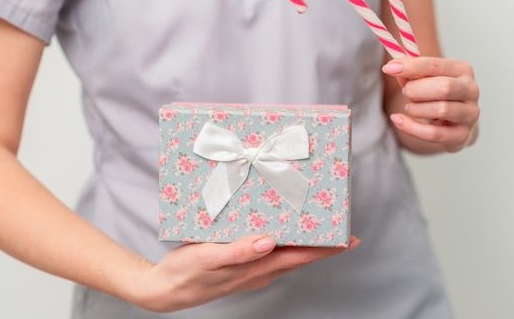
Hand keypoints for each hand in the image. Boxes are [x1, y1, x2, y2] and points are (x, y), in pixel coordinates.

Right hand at [128, 234, 359, 311]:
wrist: (165, 289)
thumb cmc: (186, 273)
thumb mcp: (208, 259)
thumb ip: (239, 252)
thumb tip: (269, 242)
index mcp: (257, 268)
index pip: (300, 257)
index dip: (325, 248)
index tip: (348, 238)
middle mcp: (260, 270)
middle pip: (298, 255)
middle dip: (321, 242)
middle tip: (340, 224)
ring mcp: (251, 269)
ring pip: (286, 253)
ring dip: (304, 240)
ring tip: (317, 222)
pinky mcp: (240, 263)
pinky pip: (269, 251)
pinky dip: (283, 240)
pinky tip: (279, 227)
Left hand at [383, 57, 479, 152]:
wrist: (454, 123)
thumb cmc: (437, 95)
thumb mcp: (425, 79)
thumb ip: (410, 73)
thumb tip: (393, 67)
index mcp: (462, 69)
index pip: (435, 65)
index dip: (411, 67)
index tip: (388, 68)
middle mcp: (471, 90)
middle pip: (443, 87)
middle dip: (416, 90)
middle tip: (405, 92)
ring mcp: (470, 114)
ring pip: (440, 109)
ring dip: (415, 108)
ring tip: (409, 107)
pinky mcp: (462, 136)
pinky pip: (433, 134)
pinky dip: (410, 127)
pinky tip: (398, 120)